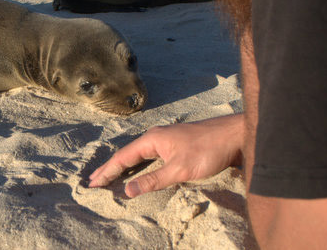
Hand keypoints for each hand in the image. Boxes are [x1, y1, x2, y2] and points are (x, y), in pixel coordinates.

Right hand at [88, 114, 243, 196]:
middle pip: (128, 154)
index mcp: (153, 139)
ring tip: (110, 176)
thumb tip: (126, 190)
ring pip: (139, 154)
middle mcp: (157, 136)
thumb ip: (153, 180)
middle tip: (94, 181)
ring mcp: (167, 139)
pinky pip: (150, 155)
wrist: (234, 135)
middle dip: (111, 168)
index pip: (123, 157)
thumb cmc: (208, 150)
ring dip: (124, 166)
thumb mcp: (180, 169)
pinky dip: (139, 164)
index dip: (107, 171)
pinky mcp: (177, 145)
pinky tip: (139, 169)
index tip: (92, 183)